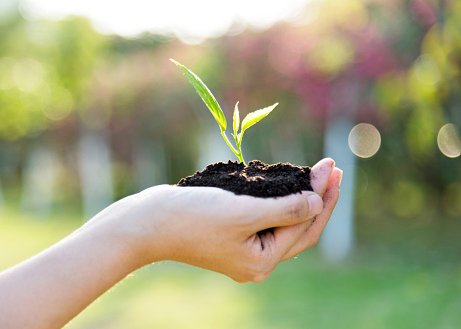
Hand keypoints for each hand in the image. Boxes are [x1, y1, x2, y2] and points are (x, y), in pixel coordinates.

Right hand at [92, 158, 340, 282]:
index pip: (305, 226)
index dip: (322, 196)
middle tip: (331, 167)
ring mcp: (243, 249)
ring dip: (301, 198)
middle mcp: (256, 260)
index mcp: (262, 261)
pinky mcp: (231, 236)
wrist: (149, 222)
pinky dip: (279, 202)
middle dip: (318, 197)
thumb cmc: (193, 217)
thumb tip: (317, 201)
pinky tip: (286, 184)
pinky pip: (265, 219)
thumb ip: (285, 209)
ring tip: (315, 173)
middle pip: (299, 228)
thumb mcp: (244, 211)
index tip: (329, 166)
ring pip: (283, 223)